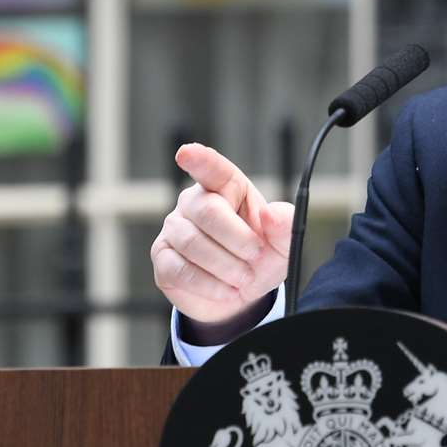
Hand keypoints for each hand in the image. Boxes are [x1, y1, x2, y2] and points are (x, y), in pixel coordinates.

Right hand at [150, 143, 292, 325]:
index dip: (199, 159)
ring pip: (193, 242)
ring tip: (243, 278)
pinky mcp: (162, 257)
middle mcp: (194, 202)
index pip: (211, 168)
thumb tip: (272, 214)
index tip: (187, 153)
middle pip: (208, 211)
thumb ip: (284, 225)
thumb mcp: (282, 243)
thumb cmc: (257, 257)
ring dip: (226, 266)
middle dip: (238, 239)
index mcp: (225, 187)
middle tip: (256, 256)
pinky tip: (226, 290)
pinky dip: (208, 284)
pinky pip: (180, 269)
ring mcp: (174, 228)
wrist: (239, 293)